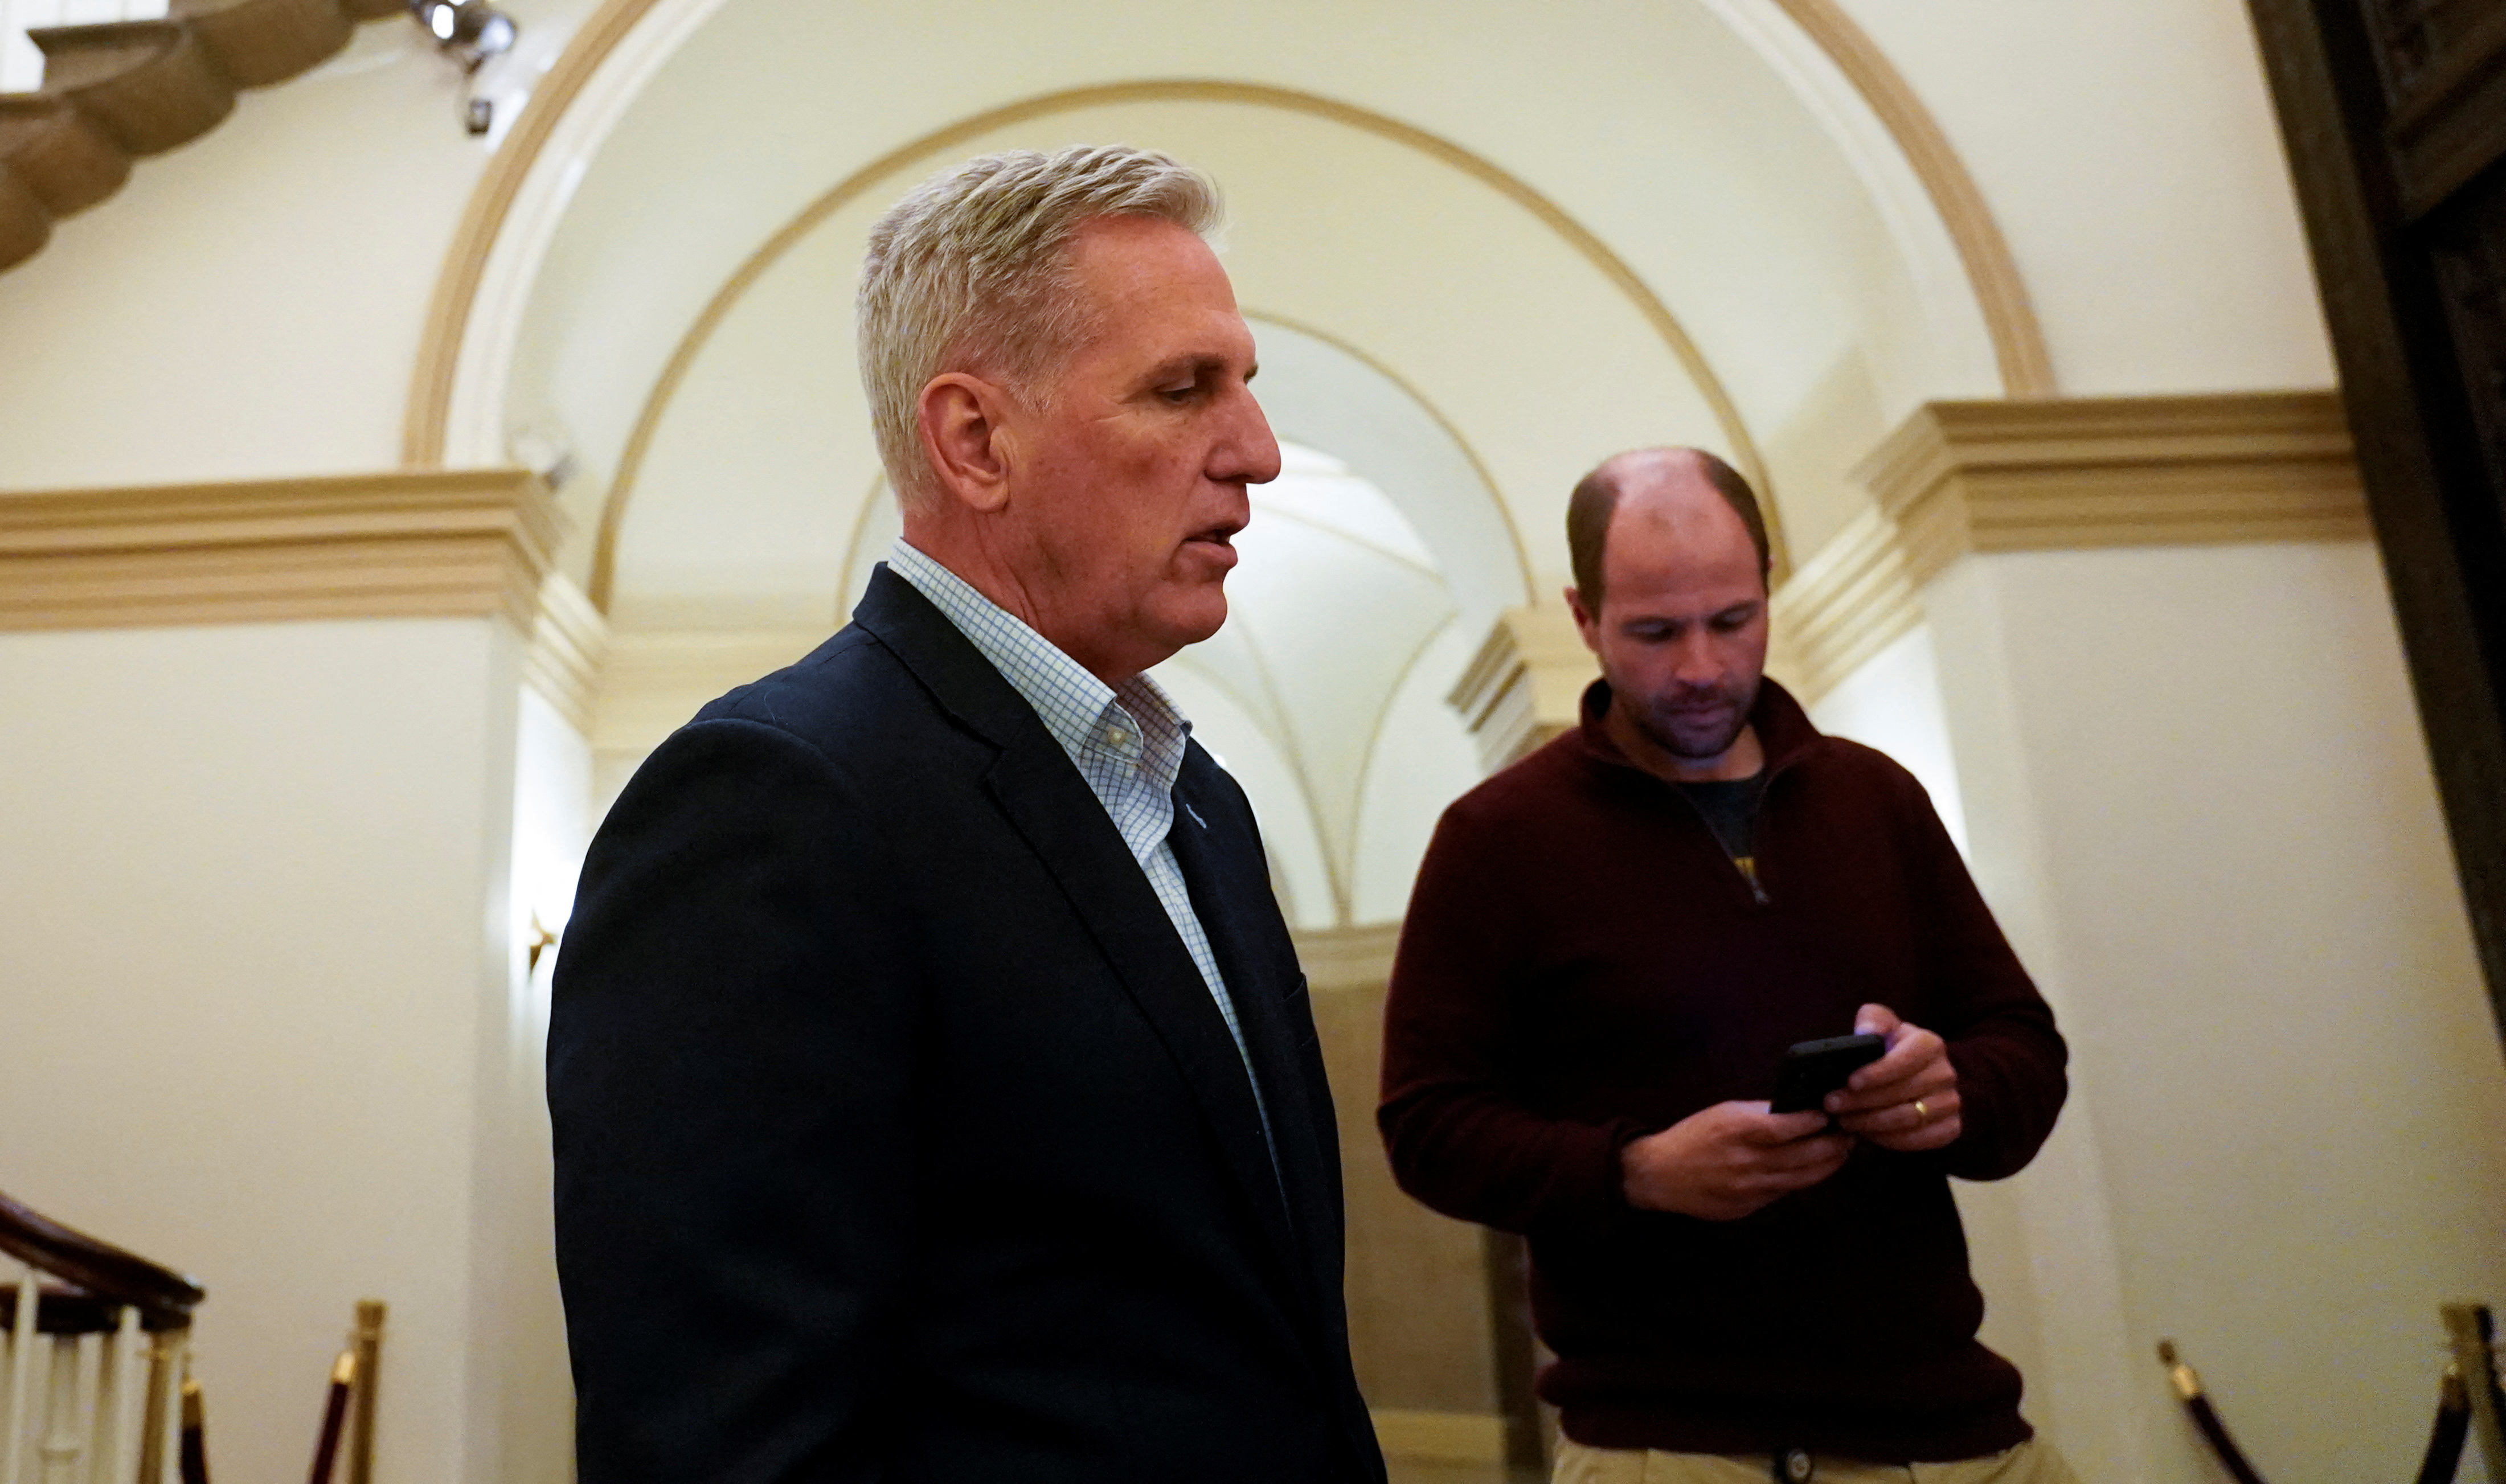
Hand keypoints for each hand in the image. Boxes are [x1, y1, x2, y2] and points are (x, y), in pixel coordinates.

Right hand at [1620, 1101, 1851, 1220]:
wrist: (1661, 1174)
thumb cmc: (1693, 1136)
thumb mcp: (1724, 1113)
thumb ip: (1760, 1114)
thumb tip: (1798, 1111)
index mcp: (1739, 1130)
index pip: (1790, 1126)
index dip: (1816, 1121)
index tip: (1831, 1114)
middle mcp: (1747, 1161)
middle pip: (1805, 1156)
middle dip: (1833, 1145)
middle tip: (1849, 1135)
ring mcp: (1749, 1188)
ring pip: (1802, 1179)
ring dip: (1827, 1165)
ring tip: (1840, 1153)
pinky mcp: (1749, 1206)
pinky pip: (1784, 1192)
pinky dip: (1801, 1180)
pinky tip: (1812, 1170)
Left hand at [1827, 1004, 1960, 1151]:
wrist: (1913, 1075)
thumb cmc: (1889, 1048)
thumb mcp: (1880, 1024)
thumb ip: (1873, 1019)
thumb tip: (1866, 1032)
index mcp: (1930, 1044)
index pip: (1906, 1060)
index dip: (1878, 1073)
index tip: (1850, 1082)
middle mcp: (1946, 1073)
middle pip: (1904, 1093)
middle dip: (1863, 1101)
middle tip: (1832, 1105)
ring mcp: (1950, 1102)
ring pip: (1909, 1119)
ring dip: (1871, 1122)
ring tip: (1844, 1120)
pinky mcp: (1950, 1128)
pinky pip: (1919, 1140)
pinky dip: (1890, 1139)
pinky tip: (1867, 1134)